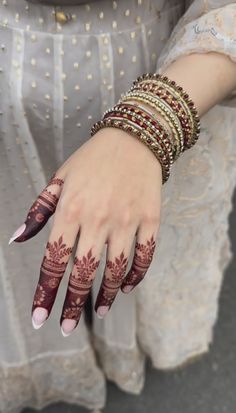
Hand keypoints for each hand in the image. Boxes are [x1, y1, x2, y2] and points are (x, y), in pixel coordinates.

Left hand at [8, 127, 161, 335]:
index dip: (46, 292)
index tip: (41, 317)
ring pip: (115, 270)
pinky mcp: (150, 220)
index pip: (54, 260)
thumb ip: (39, 210)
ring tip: (100, 312)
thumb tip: (17, 239)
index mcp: (71, 210)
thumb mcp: (60, 178)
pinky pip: (144, 256)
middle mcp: (98, 220)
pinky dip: (136, 275)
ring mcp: (127, 221)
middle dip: (73, 305)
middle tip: (67, 328)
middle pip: (83, 273)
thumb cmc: (92, 160)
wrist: (134, 138)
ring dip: (106, 296)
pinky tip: (127, 286)